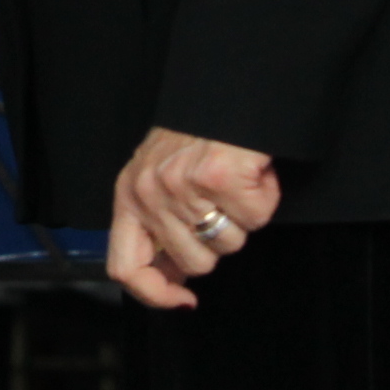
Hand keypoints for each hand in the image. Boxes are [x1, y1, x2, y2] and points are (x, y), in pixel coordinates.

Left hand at [106, 126, 280, 309]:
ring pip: (230, 244)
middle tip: (220, 203)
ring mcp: (182, 186)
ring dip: (243, 218)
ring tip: (234, 182)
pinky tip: (252, 172)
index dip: (156, 295)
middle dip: (218, 242)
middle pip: (196, 264)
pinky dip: (264, 197)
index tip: (185, 300)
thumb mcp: (158, 179)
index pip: (125, 267)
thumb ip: (159, 227)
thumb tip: (175, 281)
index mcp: (129, 196)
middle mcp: (149, 193)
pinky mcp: (220, 178)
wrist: (226, 90)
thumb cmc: (197, 136)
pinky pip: (256, 217)